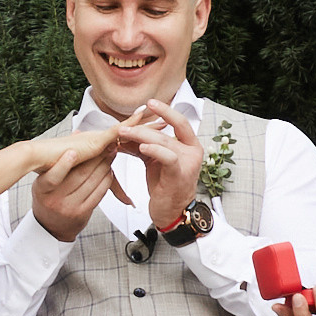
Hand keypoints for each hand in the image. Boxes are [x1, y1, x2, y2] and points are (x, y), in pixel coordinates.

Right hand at [28, 131, 134, 243]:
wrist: (50, 226)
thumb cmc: (48, 197)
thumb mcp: (45, 179)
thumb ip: (60, 157)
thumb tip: (76, 133)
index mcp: (43, 188)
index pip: (53, 176)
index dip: (64, 164)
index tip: (73, 152)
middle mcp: (55, 199)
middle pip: (79, 175)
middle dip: (95, 158)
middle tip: (107, 145)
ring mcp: (69, 208)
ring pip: (91, 182)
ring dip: (104, 166)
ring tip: (111, 154)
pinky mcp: (82, 213)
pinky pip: (98, 194)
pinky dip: (106, 180)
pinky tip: (109, 171)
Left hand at [126, 97, 202, 231]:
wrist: (173, 211)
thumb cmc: (165, 185)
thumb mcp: (155, 161)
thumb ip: (145, 145)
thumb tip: (125, 132)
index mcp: (189, 145)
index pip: (180, 121)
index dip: (165, 110)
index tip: (150, 103)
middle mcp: (191, 151)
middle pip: (165, 131)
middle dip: (142, 127)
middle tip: (123, 125)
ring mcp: (187, 163)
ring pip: (163, 141)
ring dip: (140, 136)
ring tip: (123, 134)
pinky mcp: (179, 175)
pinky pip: (167, 157)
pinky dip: (154, 150)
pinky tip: (142, 147)